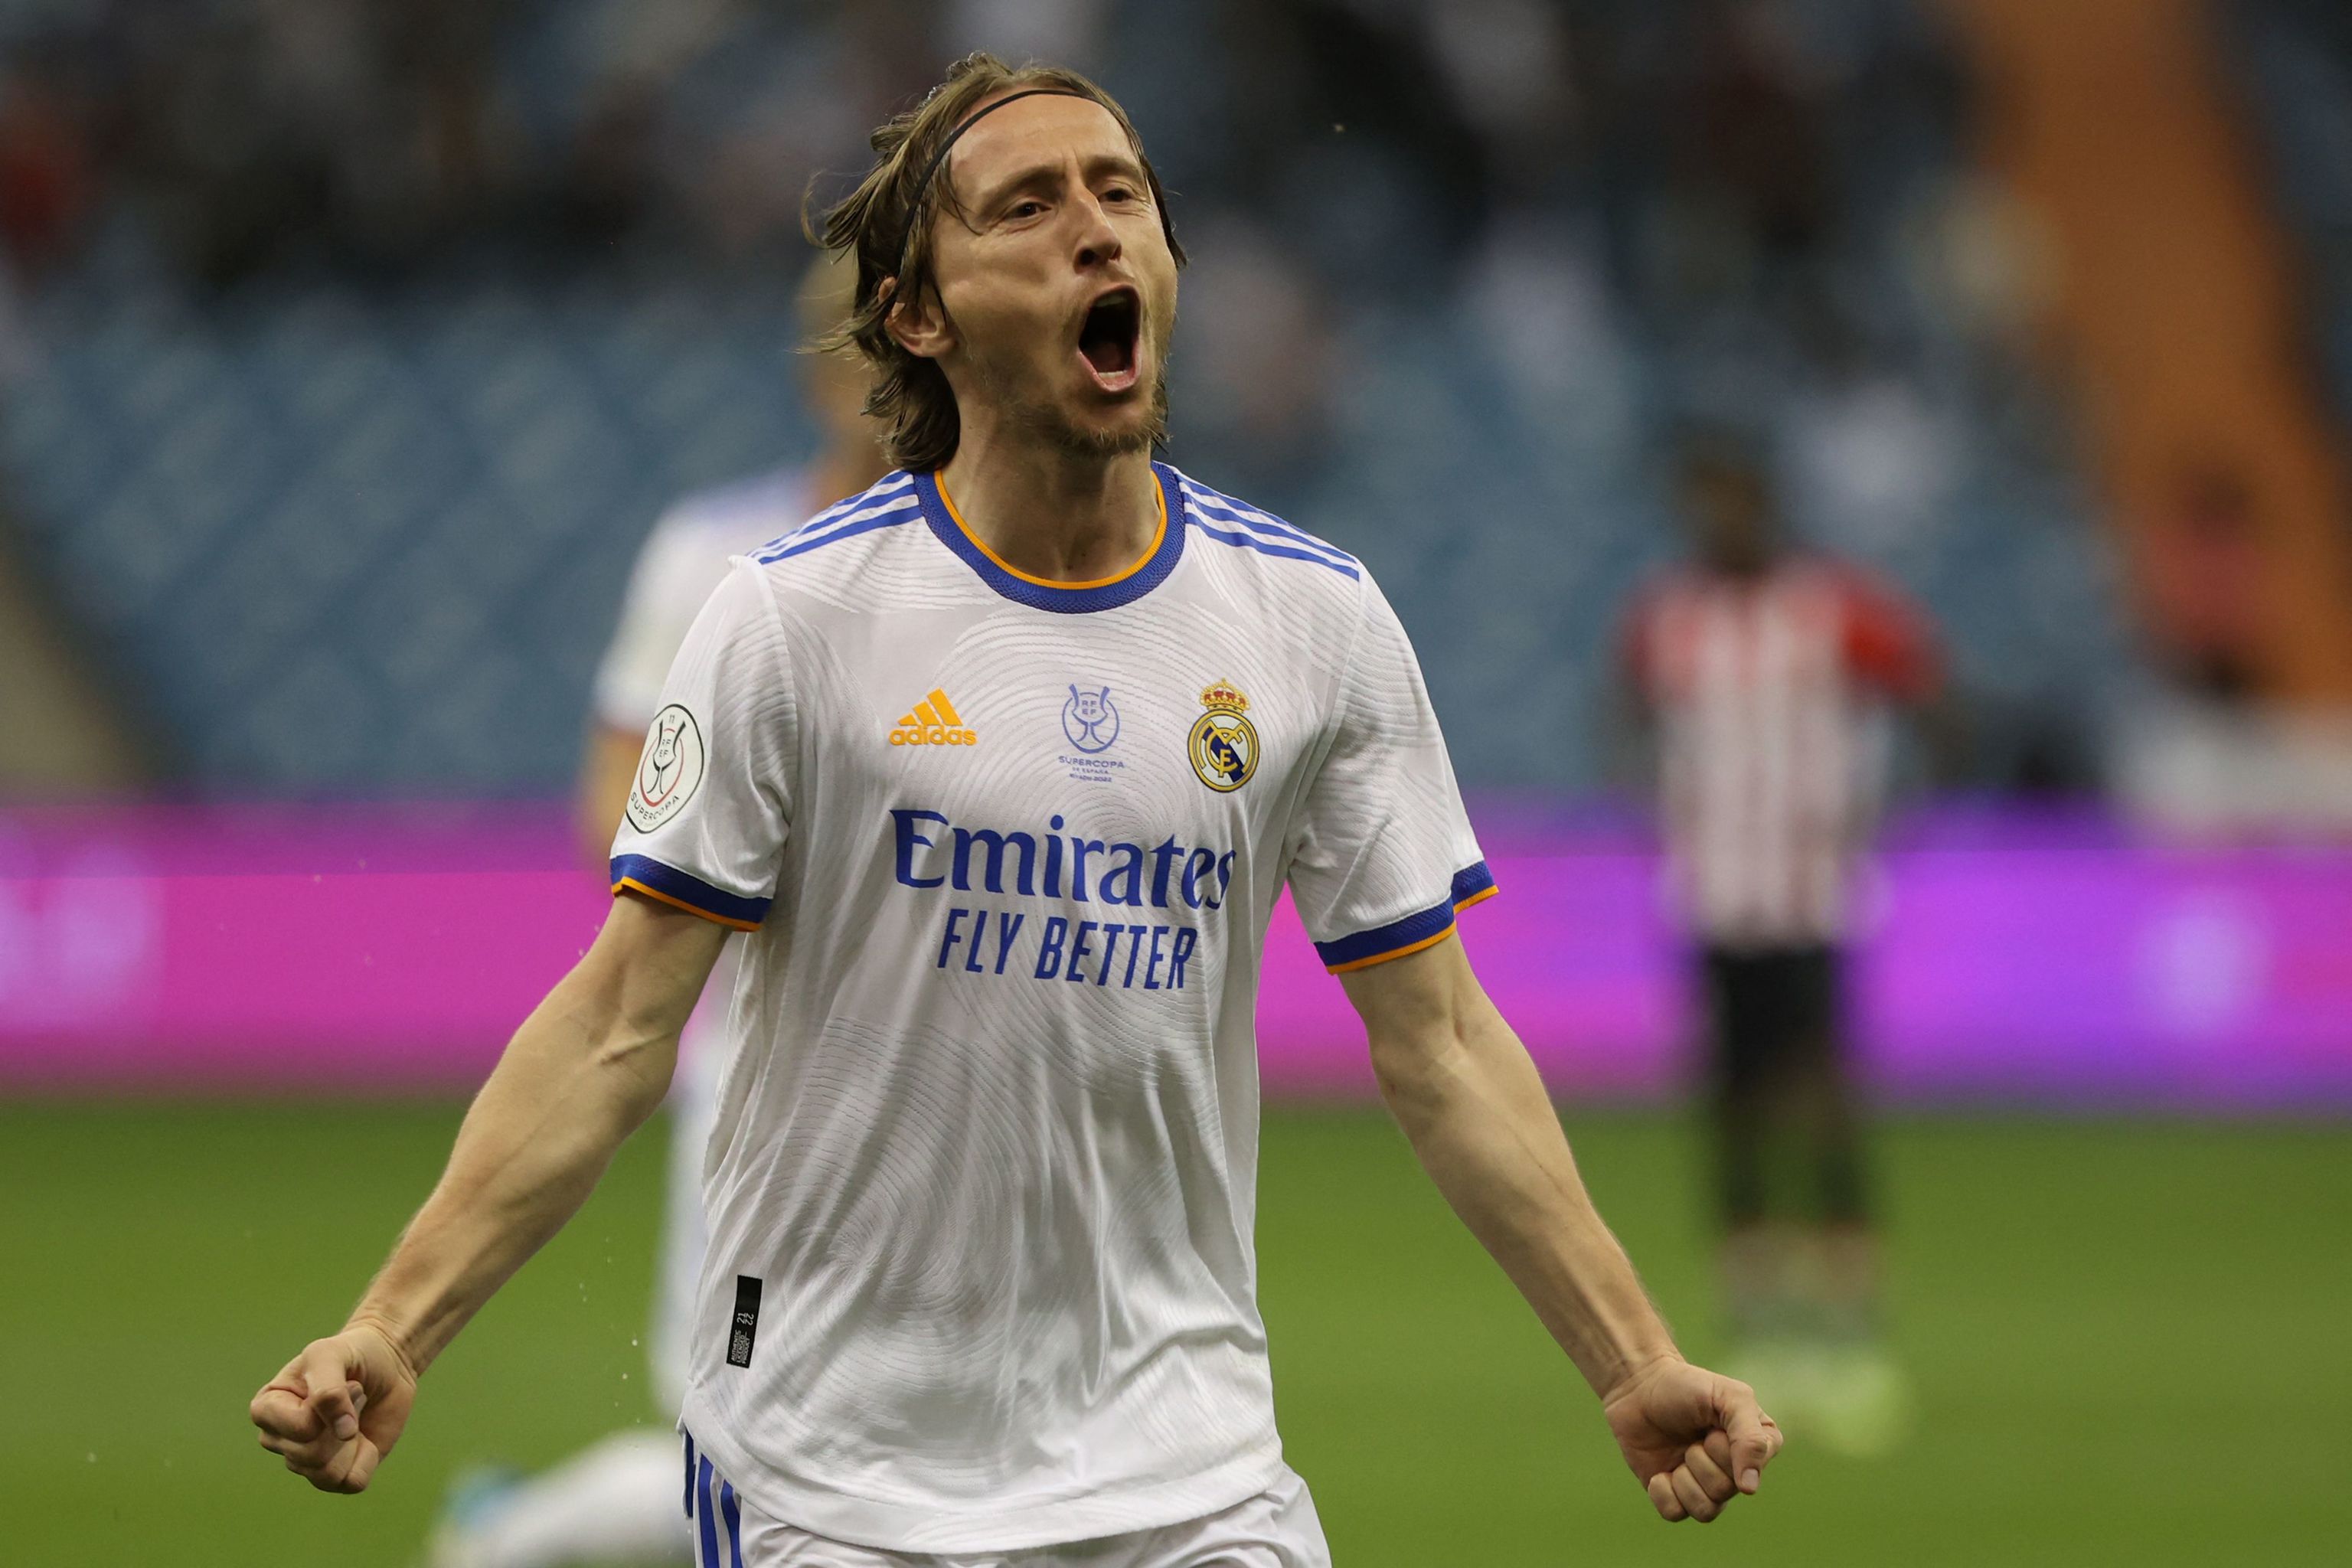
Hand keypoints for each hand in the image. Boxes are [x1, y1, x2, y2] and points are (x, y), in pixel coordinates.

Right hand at [249, 1319, 418, 1492]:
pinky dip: (367, 1459)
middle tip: (353, 1395)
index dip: (330, 1406)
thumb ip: (328, 1389)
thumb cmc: (349, 1355)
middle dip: (345, 1422)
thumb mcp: (330, 1354)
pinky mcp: (335, 1473)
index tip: (341, 1381)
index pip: (301, 1429)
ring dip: (354, 1442)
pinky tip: (364, 1439)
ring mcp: (304, 1460)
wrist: (385, 1365)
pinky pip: (351, 1484)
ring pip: (328, 1475)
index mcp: (266, 1409)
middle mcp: (278, 1439)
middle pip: (312, 1456)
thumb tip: (343, 1434)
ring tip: (353, 1416)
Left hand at [1602, 1355, 1781, 1522]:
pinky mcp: (1674, 1493)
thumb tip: (1750, 1489)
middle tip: (1691, 1436)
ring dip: (1684, 1479)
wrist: (1637, 1386)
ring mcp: (1704, 1484)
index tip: (1712, 1425)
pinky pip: (1675, 1514)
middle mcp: (1736, 1470)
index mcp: (1758, 1446)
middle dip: (1700, 1459)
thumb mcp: (1728, 1397)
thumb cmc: (1686, 1386)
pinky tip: (1659, 1471)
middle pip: (1726, 1491)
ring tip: (1678, 1452)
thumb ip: (1749, 1437)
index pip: (1753, 1472)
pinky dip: (1662, 1492)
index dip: (1725, 1449)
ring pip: (1705, 1510)